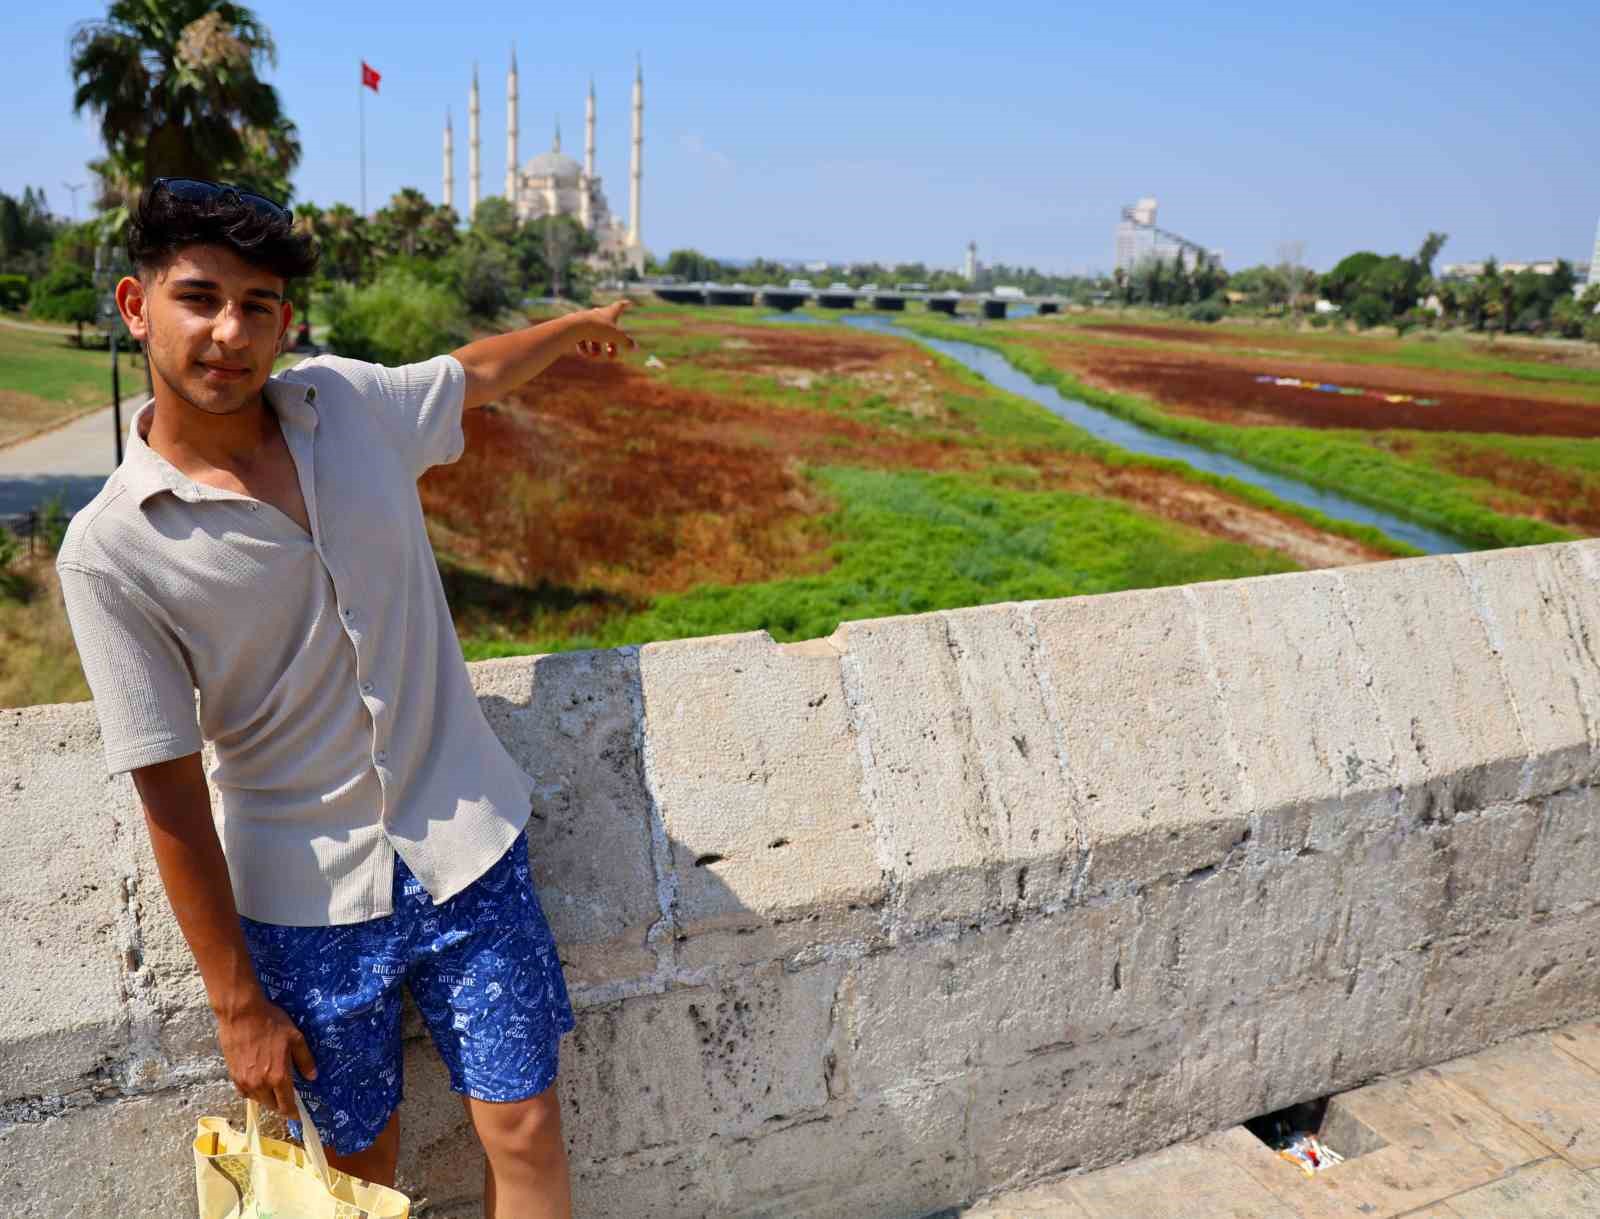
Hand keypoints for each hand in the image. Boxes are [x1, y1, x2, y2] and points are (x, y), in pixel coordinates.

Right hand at [216, 994, 317, 1117]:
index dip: (293, 1112)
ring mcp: (244, 1081)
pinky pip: (245, 1092)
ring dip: (267, 1098)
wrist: (241, 1014)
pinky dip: (253, 1091)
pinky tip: (259, 1081)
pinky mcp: (233, 1075)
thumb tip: (312, 1077)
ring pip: (258, 1100)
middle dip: (281, 1105)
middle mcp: (260, 1083)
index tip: (298, 1115)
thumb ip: (304, 1060)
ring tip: (274, 1088)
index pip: (286, 1104)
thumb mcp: (295, 1038)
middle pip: (272, 1105)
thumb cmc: (271, 1023)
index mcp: (278, 1076)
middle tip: (287, 1097)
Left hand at [571, 299, 636, 359]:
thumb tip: (635, 347)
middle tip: (612, 358)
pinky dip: (585, 349)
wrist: (574, 327)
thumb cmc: (598, 329)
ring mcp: (586, 322)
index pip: (620, 307)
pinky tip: (584, 353)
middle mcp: (598, 315)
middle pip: (608, 331)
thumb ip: (626, 342)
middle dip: (611, 346)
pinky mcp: (575, 329)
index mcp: (609, 312)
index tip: (629, 303)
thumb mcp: (616, 336)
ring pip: (595, 339)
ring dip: (596, 350)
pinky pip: (582, 341)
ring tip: (594, 356)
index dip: (625, 305)